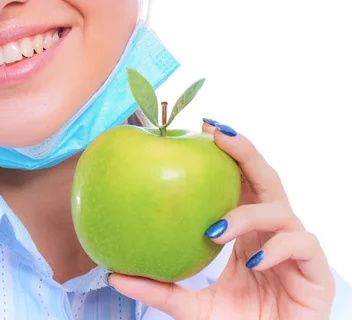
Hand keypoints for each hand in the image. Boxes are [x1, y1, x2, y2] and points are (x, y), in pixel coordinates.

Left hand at [106, 121, 335, 318]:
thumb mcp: (193, 306)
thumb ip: (160, 290)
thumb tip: (114, 274)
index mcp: (245, 229)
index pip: (238, 181)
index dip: (224, 153)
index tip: (200, 128)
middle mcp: (271, 231)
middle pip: (263, 178)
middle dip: (243, 151)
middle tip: (217, 133)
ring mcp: (294, 248)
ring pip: (281, 209)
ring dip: (248, 214)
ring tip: (216, 228)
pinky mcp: (315, 272)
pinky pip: (302, 245)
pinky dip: (278, 248)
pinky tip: (254, 260)